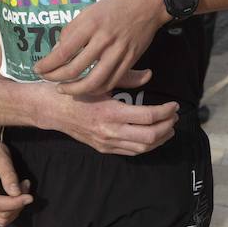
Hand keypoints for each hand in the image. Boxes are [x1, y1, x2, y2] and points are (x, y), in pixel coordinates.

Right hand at [0, 129, 31, 226]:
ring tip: (22, 187)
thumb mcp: (2, 159)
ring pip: (2, 219)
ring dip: (16, 207)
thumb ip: (9, 176)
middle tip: (26, 186)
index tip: (30, 197)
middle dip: (17, 205)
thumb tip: (16, 194)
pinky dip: (13, 207)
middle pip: (0, 215)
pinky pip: (1, 214)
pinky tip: (17, 192)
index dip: (15, 203)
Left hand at [33, 0, 165, 96]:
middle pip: (74, 70)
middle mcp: (103, 39)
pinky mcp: (130, 60)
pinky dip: (96, 89)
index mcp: (90, 24)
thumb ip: (73, 30)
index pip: (63, 52)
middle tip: (47, 79)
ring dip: (75, 90)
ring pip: (93, 82)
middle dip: (56, 78)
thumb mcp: (90, 10)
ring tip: (64, 89)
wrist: (148, 4)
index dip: (48, 65)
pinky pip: (111, 82)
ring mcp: (118, 52)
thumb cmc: (117, 4)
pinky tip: (87, 88)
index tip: (38, 69)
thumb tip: (58, 49)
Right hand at [38, 85, 179, 155]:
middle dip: (167, 126)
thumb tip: (149, 74)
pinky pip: (131, 152)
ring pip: (143, 147)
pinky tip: (154, 137)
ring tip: (169, 127)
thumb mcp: (99, 80)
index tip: (174, 105)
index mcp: (111, 112)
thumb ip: (126, 77)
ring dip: (161, 138)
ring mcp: (107, 143)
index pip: (148, 116)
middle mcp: (110, 131)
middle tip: (175, 116)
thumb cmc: (75, 91)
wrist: (52, 110)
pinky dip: (147, 146)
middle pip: (150, 136)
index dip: (166, 112)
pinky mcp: (104, 149)